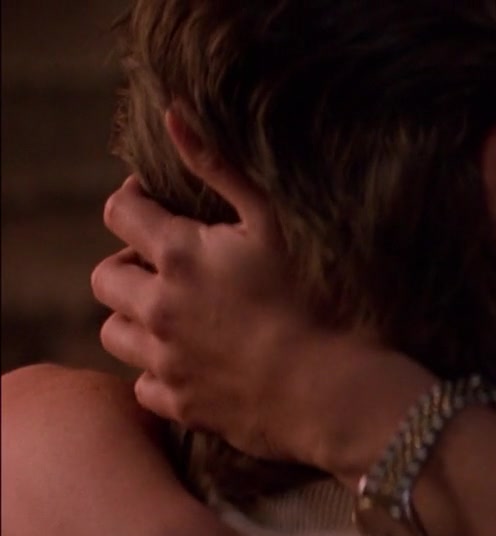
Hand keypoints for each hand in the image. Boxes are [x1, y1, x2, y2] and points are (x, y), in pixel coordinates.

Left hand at [91, 109, 432, 478]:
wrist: (334, 389)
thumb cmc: (315, 297)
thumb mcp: (273, 220)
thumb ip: (219, 168)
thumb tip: (172, 117)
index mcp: (179, 255)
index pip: (119, 213)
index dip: (133, 200)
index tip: (155, 202)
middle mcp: (158, 307)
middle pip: (106, 276)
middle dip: (129, 263)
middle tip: (167, 263)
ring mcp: (166, 359)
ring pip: (113, 332)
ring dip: (134, 316)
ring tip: (173, 311)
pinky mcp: (181, 403)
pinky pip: (143, 383)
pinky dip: (157, 369)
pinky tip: (190, 359)